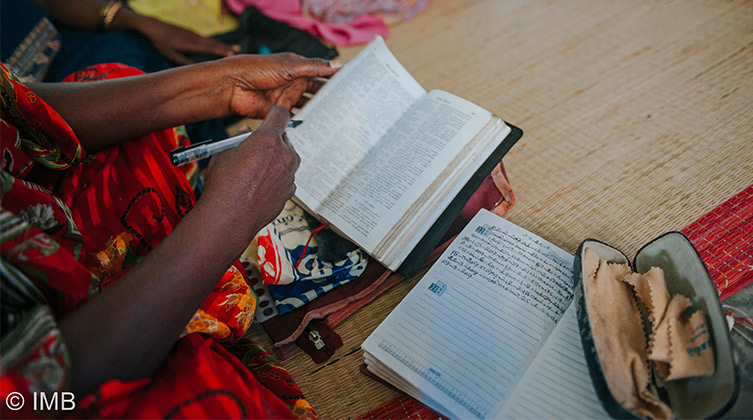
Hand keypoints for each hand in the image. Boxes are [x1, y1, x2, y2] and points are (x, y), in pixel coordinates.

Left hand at [138, 16, 239, 64]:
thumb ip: (184, 62)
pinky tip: (220, 45)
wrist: (155, 27)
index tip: (231, 55)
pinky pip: (207, 39)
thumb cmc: (162, 43)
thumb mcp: (171, 55)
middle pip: (213, 43)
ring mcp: (194, 34)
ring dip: (223, 45)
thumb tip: (197, 69)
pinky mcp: (192, 33)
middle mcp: (194, 38)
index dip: (219, 51)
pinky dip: (215, 43)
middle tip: (238, 51)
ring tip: (235, 48)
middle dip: (226, 47)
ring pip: (211, 41)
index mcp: (189, 44)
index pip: (207, 48)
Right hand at [200, 106, 299, 233]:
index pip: (280, 114)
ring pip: (287, 160)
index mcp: (267, 139)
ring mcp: (289, 175)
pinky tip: (260, 186)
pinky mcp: (290, 192)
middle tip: (256, 148)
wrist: (229, 218)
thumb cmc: (223, 187)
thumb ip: (239, 139)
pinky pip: (286, 178)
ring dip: (276, 160)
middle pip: (285, 139)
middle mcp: (284, 155)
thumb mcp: (224, 153)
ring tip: (255, 170)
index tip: (272, 114)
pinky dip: (277, 178)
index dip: (274, 112)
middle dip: (273, 140)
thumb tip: (245, 134)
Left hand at [222, 53, 341, 117]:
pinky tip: (315, 128)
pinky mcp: (279, 113)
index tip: (352, 86)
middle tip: (347, 108)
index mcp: (298, 69)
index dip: (335, 80)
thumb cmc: (257, 68)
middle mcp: (294, 84)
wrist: (232, 85)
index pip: (321, 75)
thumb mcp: (289, 66)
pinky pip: (294, 120)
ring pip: (307, 108)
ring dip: (317, 113)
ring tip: (335, 121)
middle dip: (330, 100)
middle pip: (317, 94)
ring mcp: (287, 99)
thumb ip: (313, 68)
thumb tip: (338, 65)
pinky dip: (303, 124)